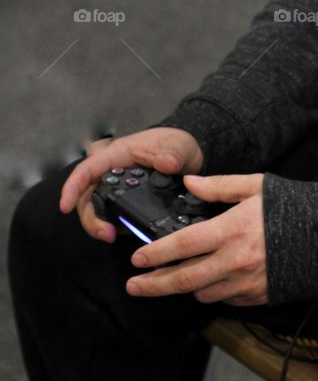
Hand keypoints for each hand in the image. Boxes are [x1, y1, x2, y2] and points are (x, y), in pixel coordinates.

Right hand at [59, 127, 203, 241]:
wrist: (188, 154)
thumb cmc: (176, 144)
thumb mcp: (177, 146)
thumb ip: (172, 154)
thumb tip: (166, 163)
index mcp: (118, 155)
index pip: (88, 169)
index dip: (73, 187)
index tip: (65, 205)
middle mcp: (112, 172)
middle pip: (87, 196)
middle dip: (90, 218)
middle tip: (106, 233)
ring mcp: (118, 188)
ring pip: (96, 209)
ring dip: (99, 225)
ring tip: (113, 236)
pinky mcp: (126, 202)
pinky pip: (112, 216)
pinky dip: (113, 226)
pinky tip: (124, 234)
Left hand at [125, 173, 267, 306]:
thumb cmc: (292, 206)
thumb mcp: (255, 185)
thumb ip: (219, 186)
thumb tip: (190, 182)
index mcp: (230, 230)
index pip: (182, 245)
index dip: (155, 254)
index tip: (137, 259)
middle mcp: (234, 261)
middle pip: (183, 279)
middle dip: (154, 285)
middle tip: (135, 286)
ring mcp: (245, 283)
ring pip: (202, 292)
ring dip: (187, 285)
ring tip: (180, 276)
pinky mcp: (256, 297)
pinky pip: (225, 299)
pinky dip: (215, 290)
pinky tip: (215, 277)